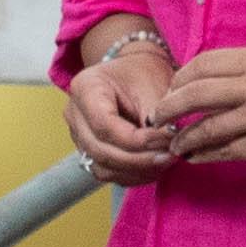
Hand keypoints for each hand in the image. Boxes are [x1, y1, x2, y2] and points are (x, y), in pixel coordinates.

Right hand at [62, 30, 184, 186]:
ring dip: (136, 170)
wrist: (135, 72)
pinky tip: (155, 166)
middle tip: (170, 155)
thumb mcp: (153, 85)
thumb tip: (166, 143)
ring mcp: (78, 135)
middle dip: (139, 159)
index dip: (137, 140)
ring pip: (102, 167)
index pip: (105, 125)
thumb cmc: (143, 73)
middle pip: (100, 150)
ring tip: (166, 161)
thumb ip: (157, 114)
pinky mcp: (89, 151)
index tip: (168, 140)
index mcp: (85, 88)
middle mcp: (74, 113)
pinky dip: (133, 174)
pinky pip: (108, 173)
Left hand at [158, 44, 245, 174]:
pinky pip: (222, 152)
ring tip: (174, 142)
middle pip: (196, 93)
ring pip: (205, 128)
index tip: (172, 88)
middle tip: (159, 117)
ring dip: (183, 137)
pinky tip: (194, 157)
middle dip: (169, 107)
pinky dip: (202, 155)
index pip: (205, 63)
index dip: (181, 77)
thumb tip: (205, 83)